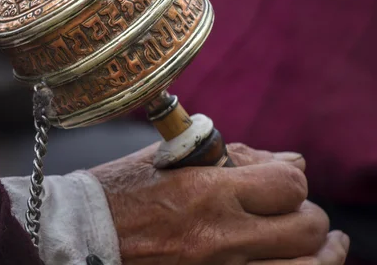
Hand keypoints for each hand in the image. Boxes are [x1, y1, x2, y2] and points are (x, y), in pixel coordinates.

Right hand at [90, 143, 348, 264]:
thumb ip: (236, 155)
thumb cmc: (123, 190)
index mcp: (207, 190)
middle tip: (294, 213)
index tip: (280, 183)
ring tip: (324, 245)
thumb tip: (293, 162)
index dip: (292, 181)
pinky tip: (297, 262)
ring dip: (320, 254)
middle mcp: (221, 235)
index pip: (288, 184)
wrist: (84, 234)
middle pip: (305, 227)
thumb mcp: (173, 159)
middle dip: (308, 216)